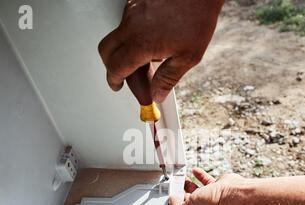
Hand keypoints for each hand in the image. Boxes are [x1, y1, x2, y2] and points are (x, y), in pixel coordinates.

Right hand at [98, 0, 223, 102]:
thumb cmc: (197, 16)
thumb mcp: (187, 57)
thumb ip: (168, 79)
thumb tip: (157, 94)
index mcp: (140, 44)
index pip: (116, 68)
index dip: (115, 81)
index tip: (117, 85)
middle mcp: (130, 26)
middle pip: (107, 51)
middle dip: (112, 67)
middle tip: (125, 77)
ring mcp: (131, 11)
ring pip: (117, 37)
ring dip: (125, 51)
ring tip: (149, 59)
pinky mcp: (135, 1)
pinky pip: (125, 23)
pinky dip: (132, 36)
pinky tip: (151, 40)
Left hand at [169, 168, 244, 204]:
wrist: (231, 194)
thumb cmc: (213, 203)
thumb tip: (171, 200)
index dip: (174, 200)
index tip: (169, 191)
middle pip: (188, 198)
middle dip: (180, 191)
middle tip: (174, 183)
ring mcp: (210, 196)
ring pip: (197, 188)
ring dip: (188, 183)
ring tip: (182, 177)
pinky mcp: (216, 186)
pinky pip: (206, 179)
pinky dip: (199, 175)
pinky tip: (195, 170)